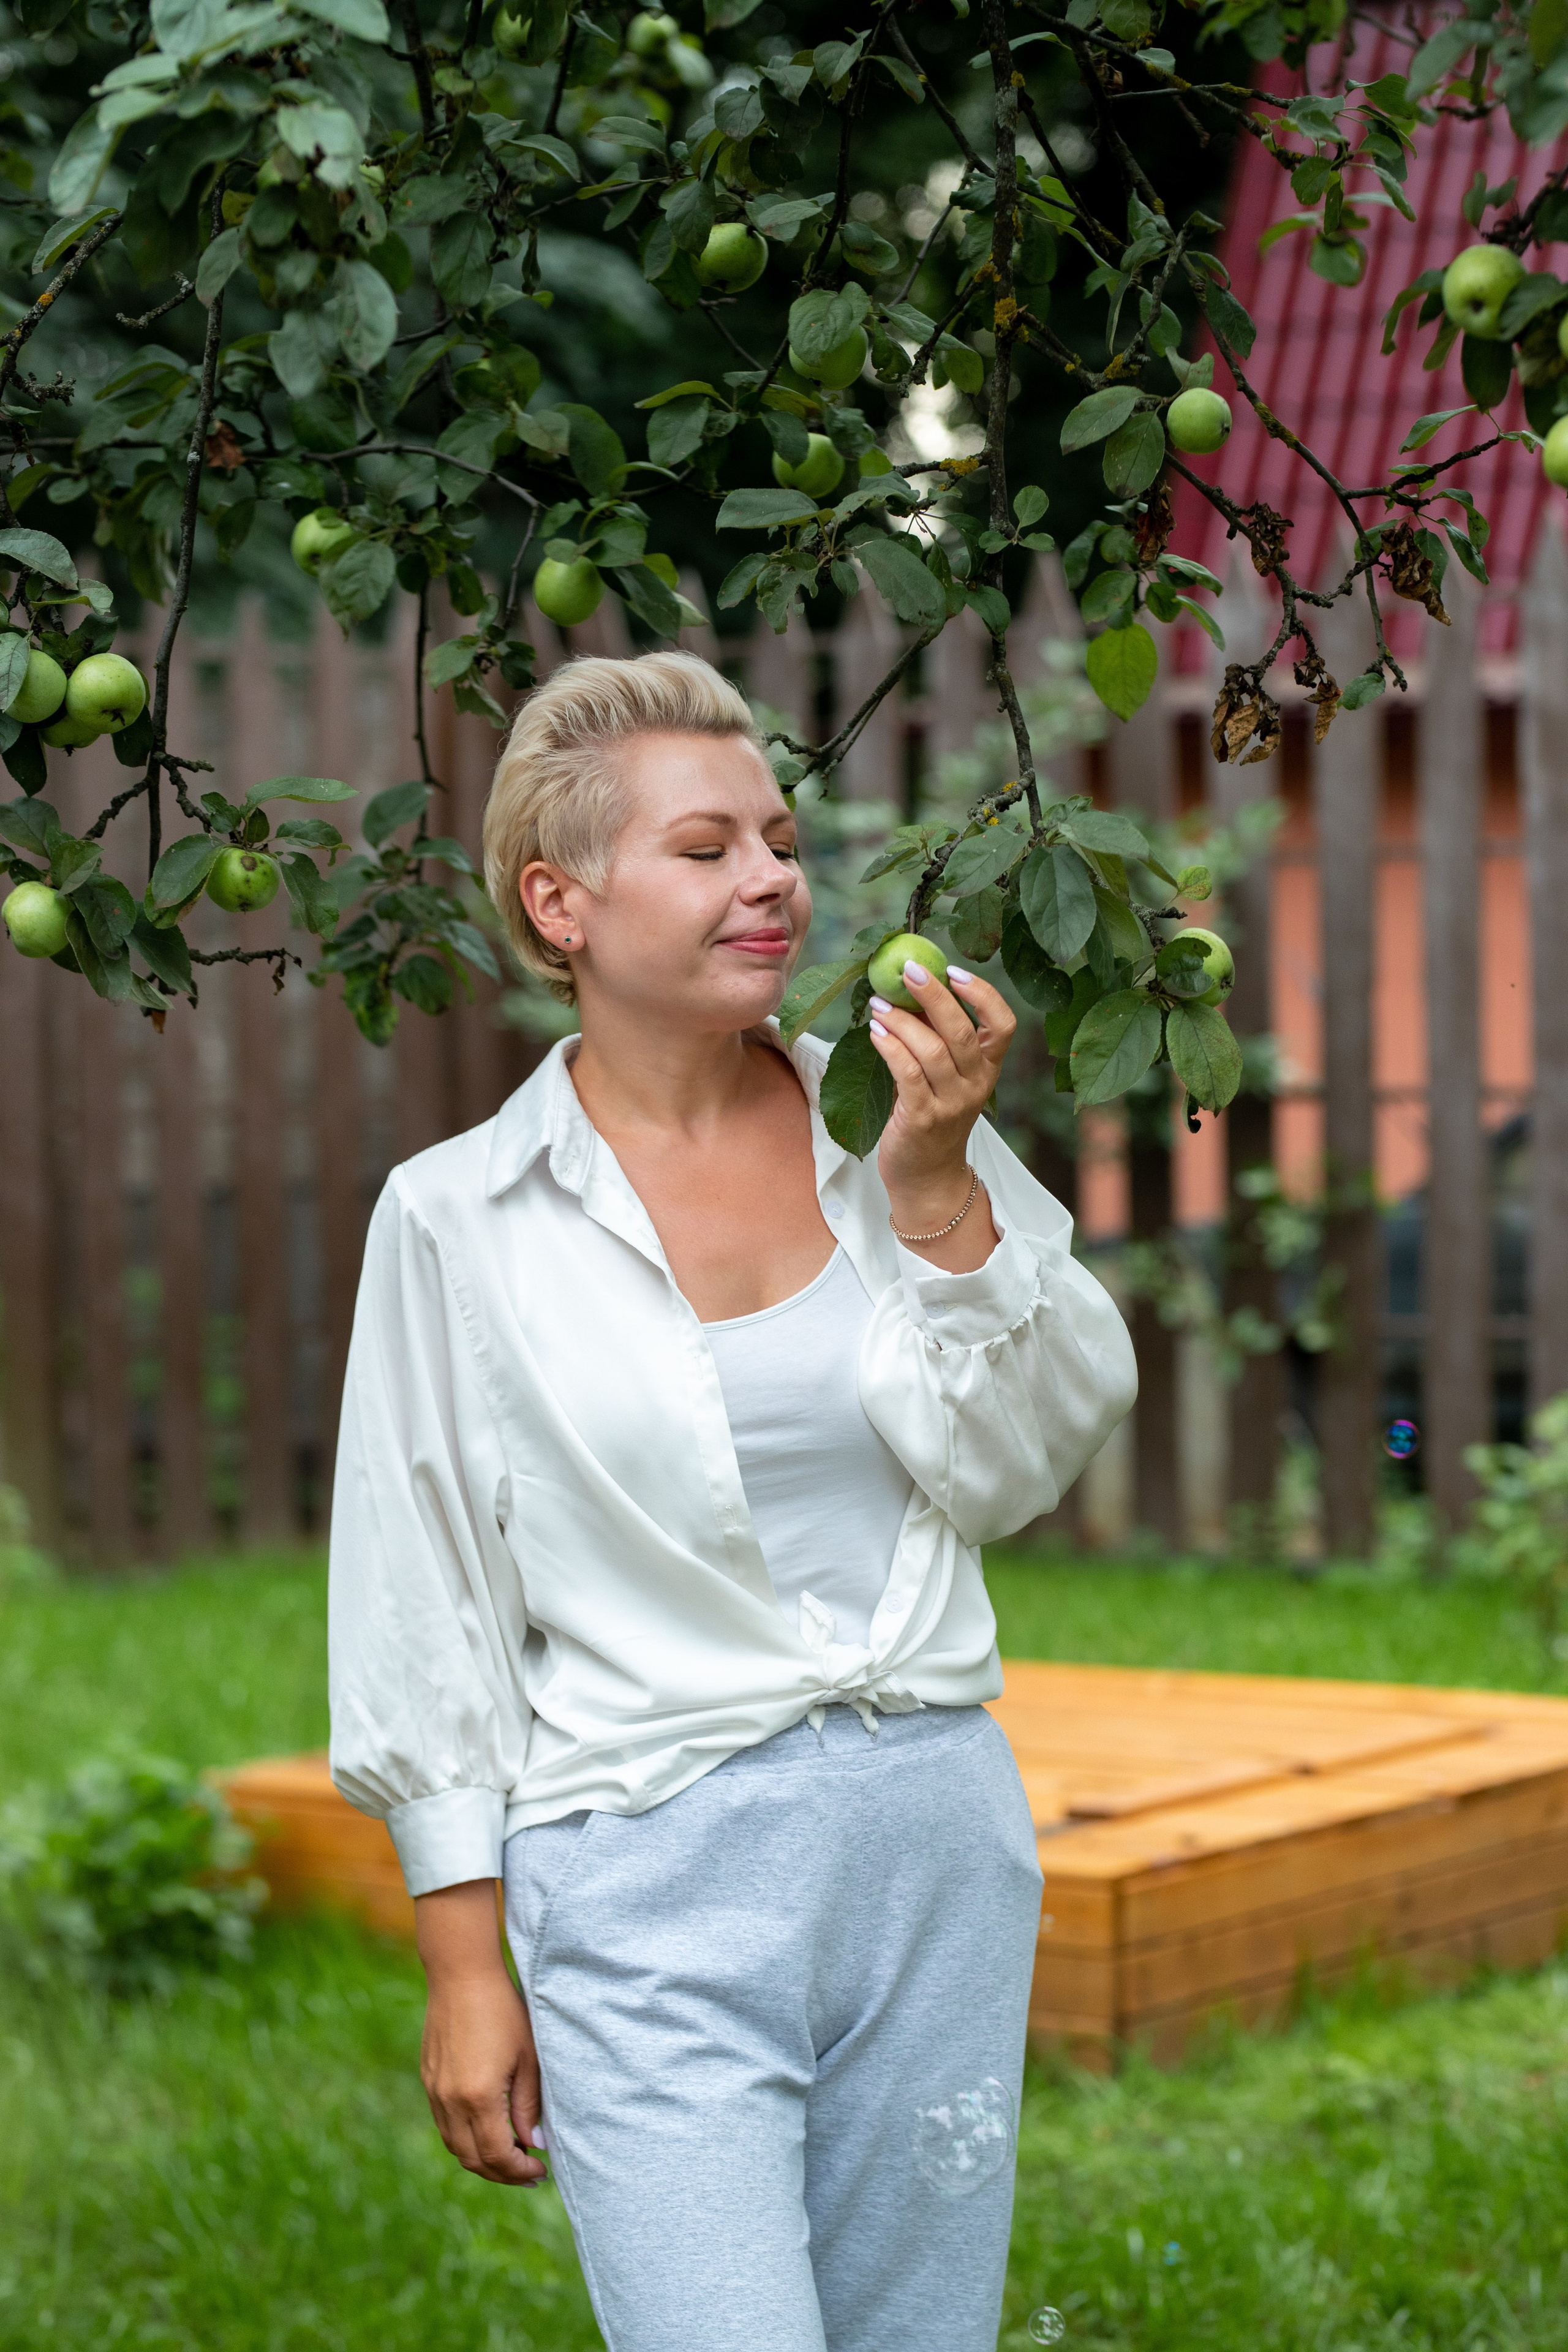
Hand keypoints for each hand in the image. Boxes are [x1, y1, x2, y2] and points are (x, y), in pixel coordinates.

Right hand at [416, 1880, 546, 2186]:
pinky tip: (486, 2131)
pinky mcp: (428, 2080)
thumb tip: (533, 2143)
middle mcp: (450, 2101)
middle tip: (529, 2172)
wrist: (461, 1974)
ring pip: (455, 2146)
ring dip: (482, 2160)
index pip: (498, 2155)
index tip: (541, 2172)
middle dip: (502, 2173)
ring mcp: (435, 2091)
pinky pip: (445, 2125)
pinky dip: (465, 2139)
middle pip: (473, 2159)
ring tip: (510, 2156)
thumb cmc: (504, 2009)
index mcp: (478, 2097)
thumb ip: (528, 2105)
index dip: (520, 2172)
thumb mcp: (528, 2057)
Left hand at [868, 959, 1014, 1263]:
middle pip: (963, 1032)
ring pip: (932, 1051)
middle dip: (935, 995)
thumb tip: (909, 990)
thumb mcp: (945, 1078)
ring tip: (879, 1004)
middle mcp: (976, 1086)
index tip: (955, 970)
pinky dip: (890, 1047)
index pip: (1004, 1026)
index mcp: (988, 1070)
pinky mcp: (923, 1118)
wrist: (927, 1177)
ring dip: (902, 1021)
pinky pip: (907, 1073)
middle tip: (909, 969)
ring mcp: (952, 1104)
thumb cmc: (931, 1117)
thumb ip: (936, 1040)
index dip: (984, 994)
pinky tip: (875, 1032)